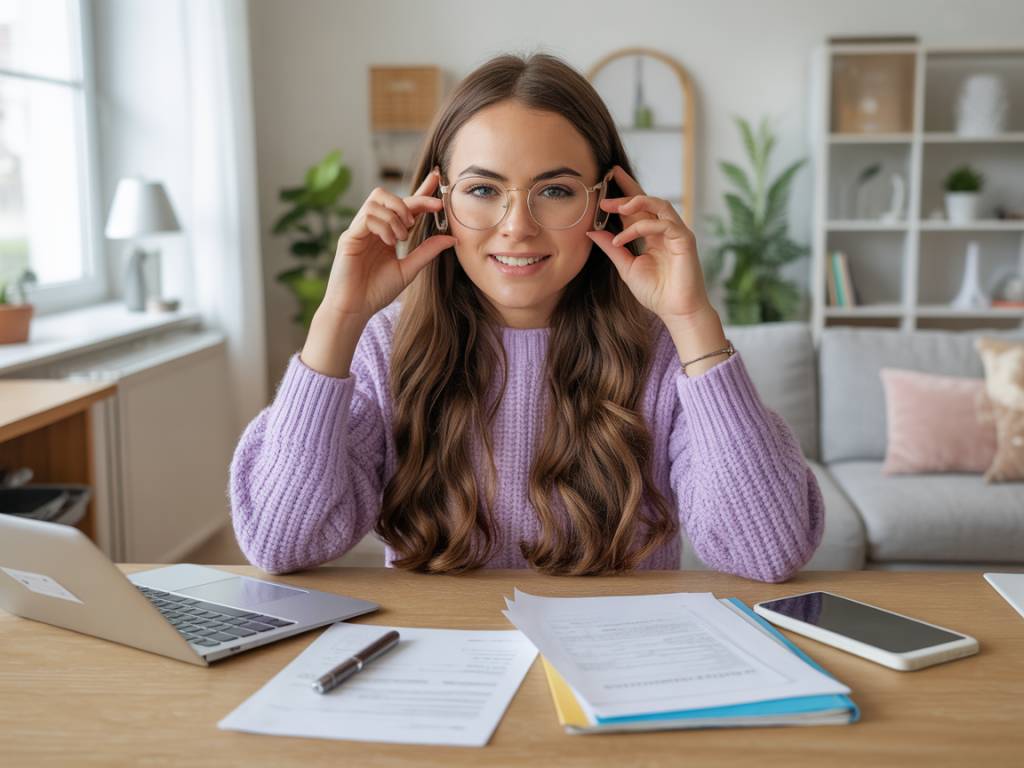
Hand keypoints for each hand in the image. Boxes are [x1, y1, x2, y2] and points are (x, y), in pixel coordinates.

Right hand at [318, 168, 455, 322]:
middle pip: (390, 196)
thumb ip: (427, 252)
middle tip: (427, 213)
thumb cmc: (377, 292)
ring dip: (396, 215)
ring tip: (402, 237)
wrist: (355, 309)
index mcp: (387, 233)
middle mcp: (372, 227)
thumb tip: (451, 238)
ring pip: (377, 200)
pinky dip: (383, 224)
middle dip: (413, 201)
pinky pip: (367, 216)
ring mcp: (360, 230)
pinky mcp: (349, 236)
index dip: (420, 191)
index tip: (437, 179)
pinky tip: (389, 242)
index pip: (405, 205)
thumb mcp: (409, 269)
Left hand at [586, 165, 711, 320]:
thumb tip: (592, 231)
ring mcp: (677, 233)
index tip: (603, 186)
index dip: (622, 195)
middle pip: (648, 200)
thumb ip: (612, 248)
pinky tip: (621, 238)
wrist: (675, 311)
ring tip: (614, 206)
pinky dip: (639, 228)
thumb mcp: (626, 267)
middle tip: (606, 185)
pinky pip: (663, 224)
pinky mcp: (685, 240)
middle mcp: (666, 230)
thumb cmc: (655, 292)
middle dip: (627, 190)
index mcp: (653, 235)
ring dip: (636, 202)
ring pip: (658, 205)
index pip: (638, 209)